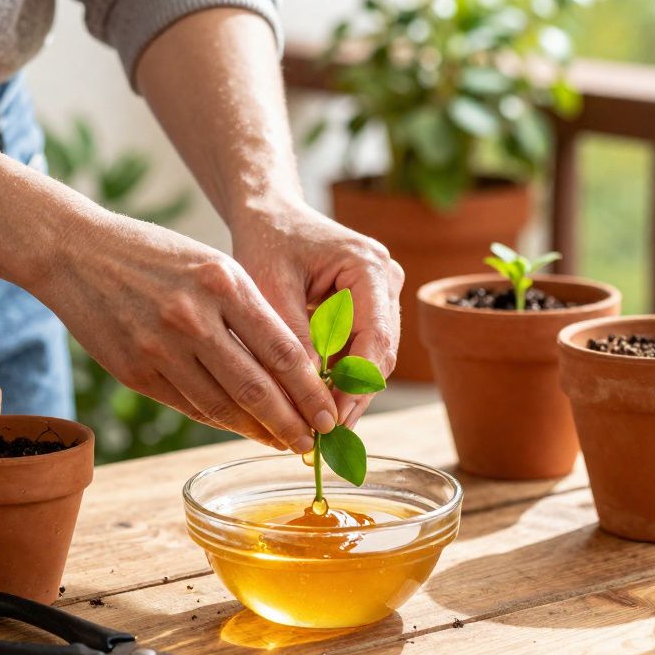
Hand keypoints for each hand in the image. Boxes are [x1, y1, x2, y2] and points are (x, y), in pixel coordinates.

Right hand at [40, 212, 337, 451]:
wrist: (76, 253)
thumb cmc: (156, 257)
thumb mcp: (213, 266)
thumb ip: (251, 312)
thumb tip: (294, 371)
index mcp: (223, 282)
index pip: (283, 351)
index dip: (311, 392)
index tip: (330, 414)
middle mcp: (193, 317)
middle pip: (257, 387)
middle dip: (292, 423)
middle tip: (313, 442)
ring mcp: (159, 348)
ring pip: (222, 406)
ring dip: (257, 431)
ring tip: (281, 441)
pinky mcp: (134, 372)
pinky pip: (189, 406)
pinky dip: (220, 421)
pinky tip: (241, 428)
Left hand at [230, 199, 404, 427]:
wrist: (272, 216)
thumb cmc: (268, 242)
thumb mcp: (271, 288)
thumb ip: (292, 338)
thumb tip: (308, 394)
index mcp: (369, 267)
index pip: (374, 338)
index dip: (354, 385)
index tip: (329, 419)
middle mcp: (386, 281)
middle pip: (379, 355)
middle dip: (351, 397)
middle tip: (325, 438)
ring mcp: (382, 296)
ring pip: (371, 359)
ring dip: (345, 393)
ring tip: (318, 431)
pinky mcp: (369, 309)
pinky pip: (358, 352)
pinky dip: (338, 379)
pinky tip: (316, 407)